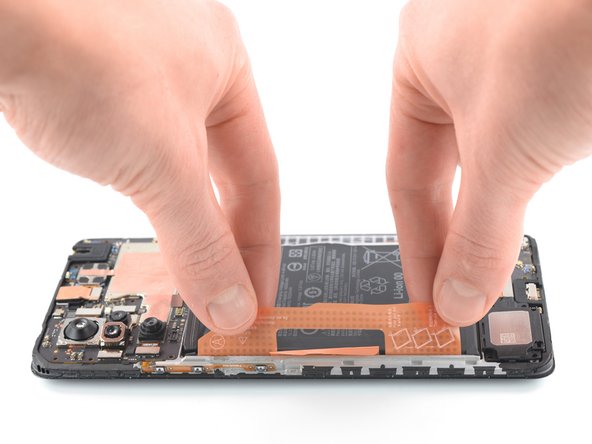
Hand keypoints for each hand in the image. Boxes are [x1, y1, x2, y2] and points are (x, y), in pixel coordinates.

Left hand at [0, 0, 279, 333]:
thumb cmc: (76, 50)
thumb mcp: (160, 164)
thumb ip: (200, 242)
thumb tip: (228, 301)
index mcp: (226, 67)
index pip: (261, 177)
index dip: (260, 245)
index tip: (254, 295)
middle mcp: (187, 67)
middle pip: (223, 174)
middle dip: (227, 238)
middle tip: (228, 292)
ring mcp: (138, 76)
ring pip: (180, 168)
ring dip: (187, 221)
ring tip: (193, 269)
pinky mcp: (94, 88)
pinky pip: (139, 159)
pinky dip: (148, 199)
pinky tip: (147, 219)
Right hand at [388, 0, 591, 324]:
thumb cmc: (570, 24)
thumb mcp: (507, 151)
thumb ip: (479, 234)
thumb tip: (458, 294)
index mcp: (418, 60)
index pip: (406, 175)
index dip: (416, 244)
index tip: (428, 295)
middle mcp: (458, 59)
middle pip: (443, 170)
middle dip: (451, 234)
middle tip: (454, 292)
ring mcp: (510, 64)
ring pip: (485, 161)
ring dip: (488, 214)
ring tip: (485, 265)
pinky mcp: (554, 75)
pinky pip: (524, 146)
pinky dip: (523, 187)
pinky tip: (522, 215)